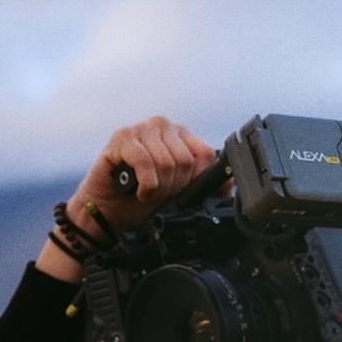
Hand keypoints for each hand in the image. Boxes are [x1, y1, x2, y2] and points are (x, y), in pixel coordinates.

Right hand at [67, 115, 215, 236]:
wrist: (109, 214)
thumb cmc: (143, 201)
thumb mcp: (182, 196)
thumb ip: (207, 186)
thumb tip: (232, 182)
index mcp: (182, 136)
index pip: (205, 154)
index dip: (194, 181)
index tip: (179, 191)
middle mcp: (163, 127)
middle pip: (186, 160)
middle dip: (174, 187)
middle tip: (157, 193)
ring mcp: (142, 128)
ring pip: (167, 162)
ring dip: (158, 188)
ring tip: (146, 191)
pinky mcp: (122, 137)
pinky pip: (145, 161)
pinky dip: (145, 184)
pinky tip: (137, 190)